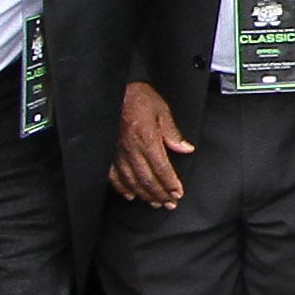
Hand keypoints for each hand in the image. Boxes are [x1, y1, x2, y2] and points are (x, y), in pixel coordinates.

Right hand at [110, 80, 191, 207]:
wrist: (114, 91)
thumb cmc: (137, 97)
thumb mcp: (161, 110)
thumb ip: (173, 132)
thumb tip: (186, 148)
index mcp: (146, 139)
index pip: (161, 168)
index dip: (170, 184)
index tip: (178, 193)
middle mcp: (131, 149)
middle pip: (147, 179)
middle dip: (160, 194)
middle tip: (169, 203)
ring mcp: (118, 153)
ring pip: (132, 181)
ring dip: (145, 195)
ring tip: (155, 203)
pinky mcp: (108, 153)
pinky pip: (114, 176)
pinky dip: (122, 188)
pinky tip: (130, 195)